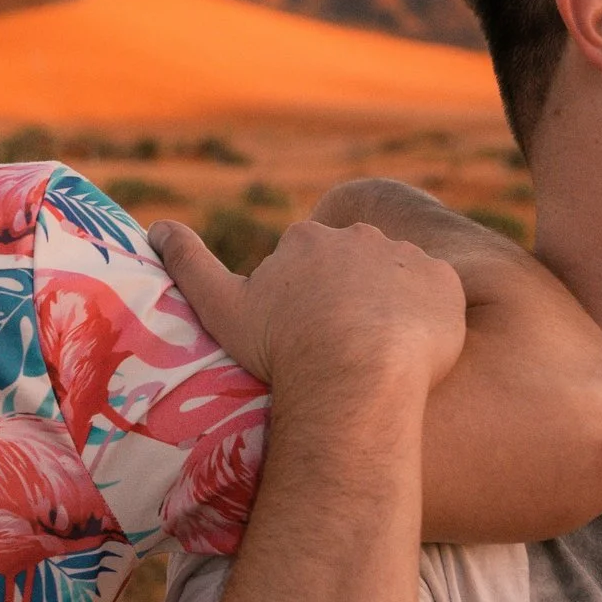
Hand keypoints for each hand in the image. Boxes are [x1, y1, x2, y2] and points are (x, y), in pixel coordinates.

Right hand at [149, 217, 466, 392]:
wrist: (356, 374)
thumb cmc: (283, 347)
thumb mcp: (223, 307)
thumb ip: (189, 263)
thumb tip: (156, 226)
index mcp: (308, 239)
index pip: (308, 263)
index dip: (304, 302)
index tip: (303, 337)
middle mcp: (360, 236)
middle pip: (354, 267)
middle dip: (348, 300)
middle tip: (341, 351)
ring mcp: (406, 257)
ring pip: (396, 280)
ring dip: (388, 308)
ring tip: (376, 356)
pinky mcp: (445, 282)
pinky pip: (436, 296)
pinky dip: (426, 319)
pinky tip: (410, 353)